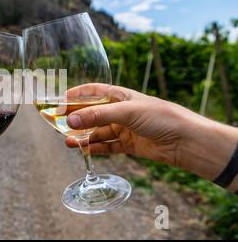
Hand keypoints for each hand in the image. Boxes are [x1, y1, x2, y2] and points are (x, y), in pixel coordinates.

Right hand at [65, 83, 237, 181]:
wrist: (185, 141)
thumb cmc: (160, 117)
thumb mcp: (126, 111)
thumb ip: (97, 116)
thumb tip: (70, 121)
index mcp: (120, 96)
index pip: (93, 92)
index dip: (76, 95)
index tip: (58, 101)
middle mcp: (120, 111)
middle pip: (92, 113)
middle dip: (75, 118)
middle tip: (57, 124)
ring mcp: (123, 129)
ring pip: (97, 132)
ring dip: (82, 136)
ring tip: (67, 141)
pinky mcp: (127, 145)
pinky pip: (106, 146)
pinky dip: (94, 148)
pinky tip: (82, 150)